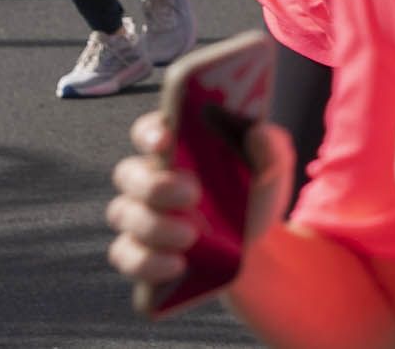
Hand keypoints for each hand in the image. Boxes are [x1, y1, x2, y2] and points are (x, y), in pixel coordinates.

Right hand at [105, 106, 292, 294]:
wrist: (256, 249)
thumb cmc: (255, 197)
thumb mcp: (272, 172)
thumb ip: (270, 148)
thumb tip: (258, 131)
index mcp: (178, 150)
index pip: (148, 131)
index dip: (150, 132)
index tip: (166, 139)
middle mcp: (151, 180)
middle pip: (128, 174)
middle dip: (154, 184)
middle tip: (192, 195)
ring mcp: (140, 218)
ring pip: (123, 214)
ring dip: (153, 225)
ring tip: (190, 236)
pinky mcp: (138, 254)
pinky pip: (125, 255)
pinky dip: (147, 261)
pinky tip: (177, 264)